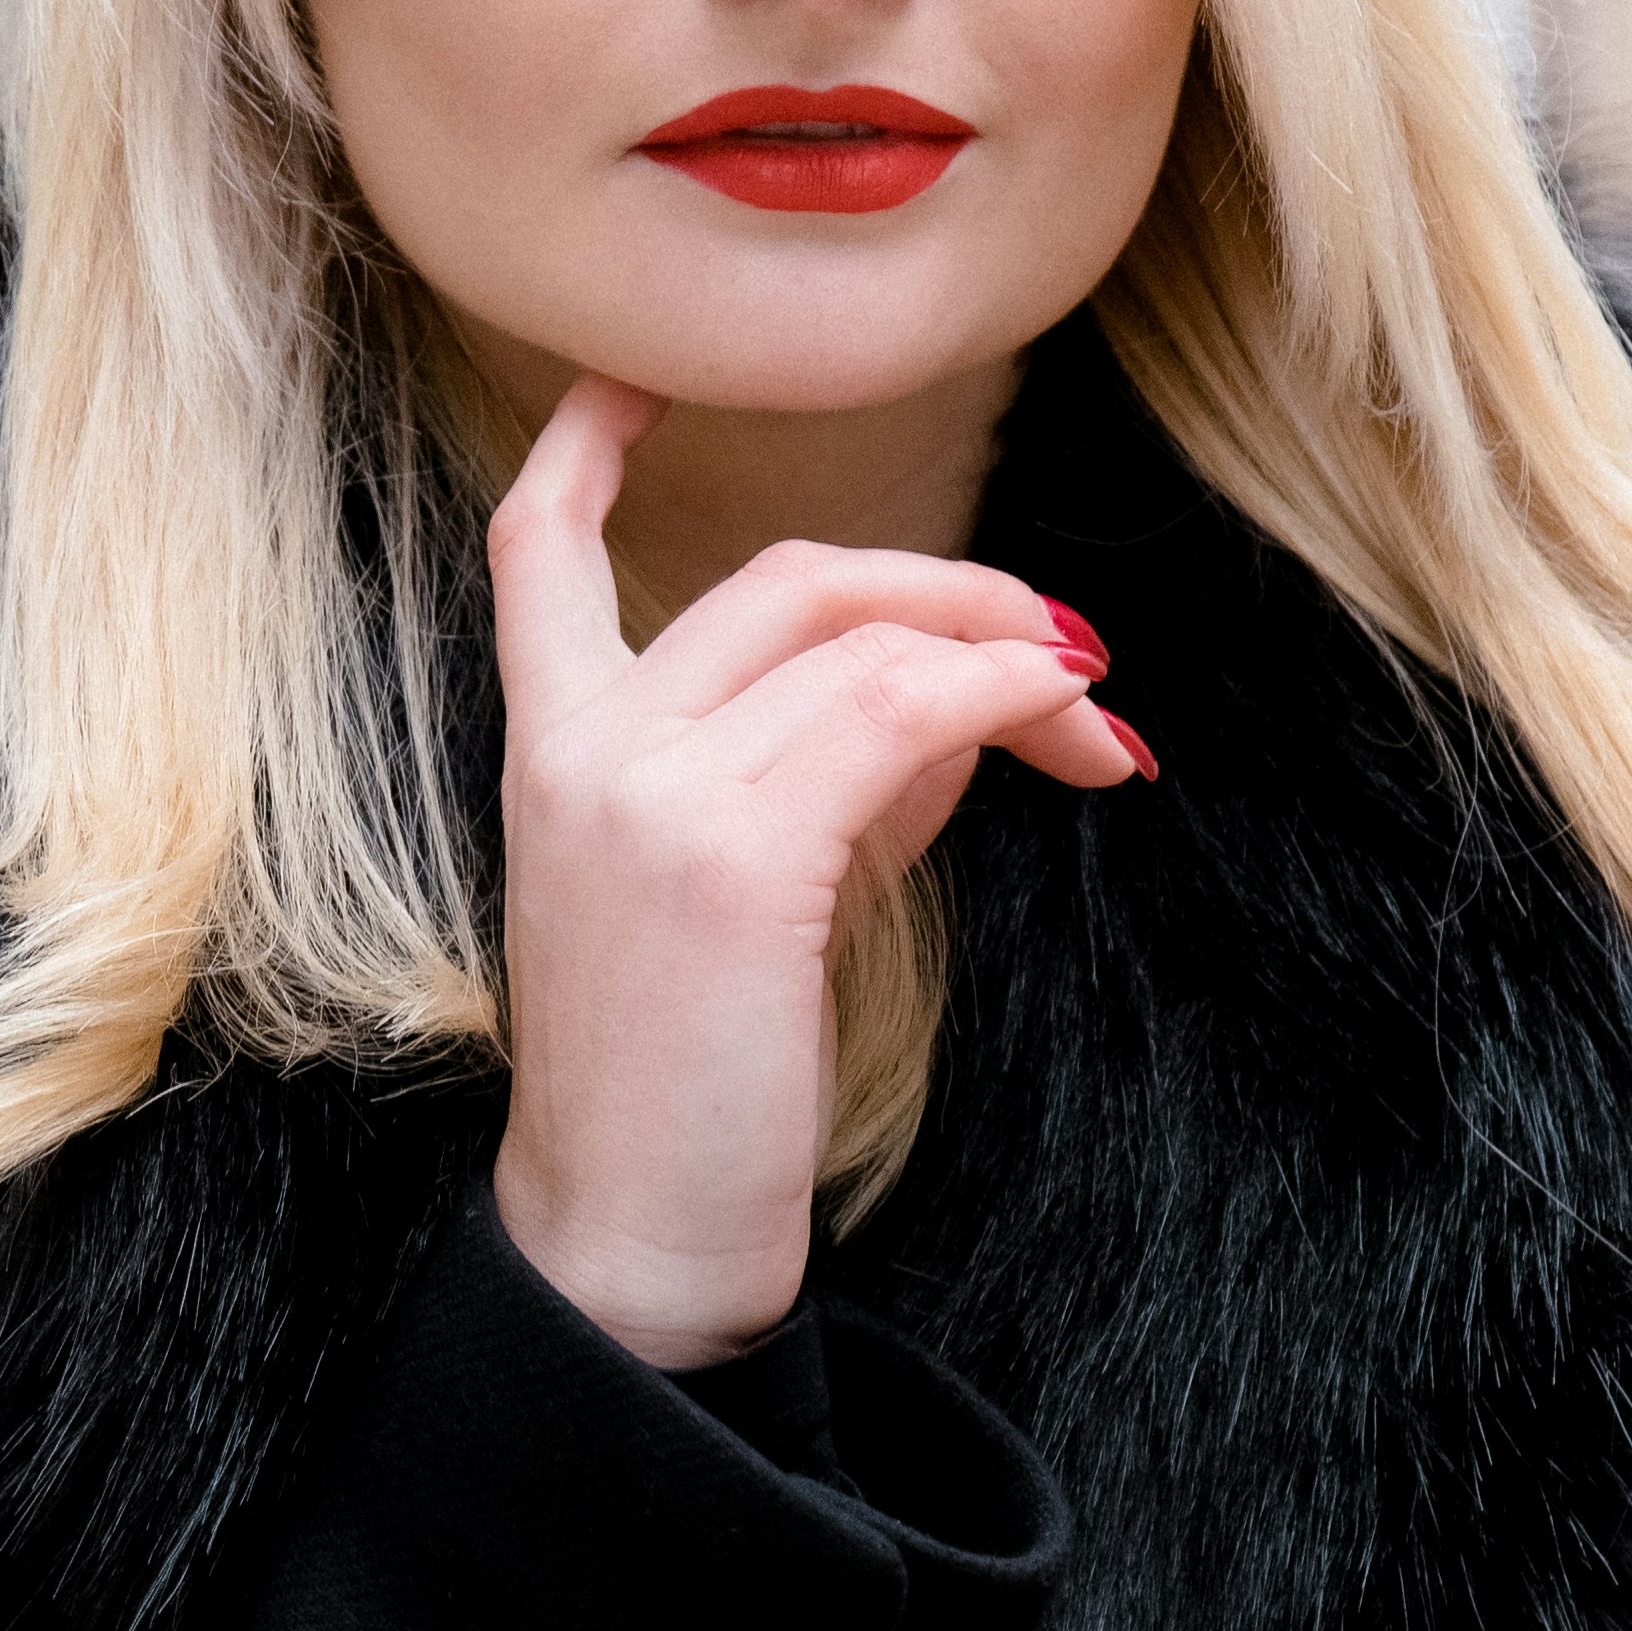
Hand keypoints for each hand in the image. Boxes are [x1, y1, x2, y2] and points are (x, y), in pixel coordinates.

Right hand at [481, 377, 1147, 1365]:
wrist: (631, 1246)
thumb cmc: (693, 1087)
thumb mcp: (744, 895)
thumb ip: (823, 774)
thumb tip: (967, 696)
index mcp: (550, 754)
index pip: (538, 553)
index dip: (586, 449)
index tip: (633, 384)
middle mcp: (582, 749)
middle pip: (785, 580)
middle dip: (947, 593)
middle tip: (1065, 655)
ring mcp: (648, 793)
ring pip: (861, 639)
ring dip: (1008, 660)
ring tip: (1093, 729)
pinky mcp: (731, 854)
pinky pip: (901, 711)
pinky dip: (1009, 697)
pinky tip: (1073, 726)